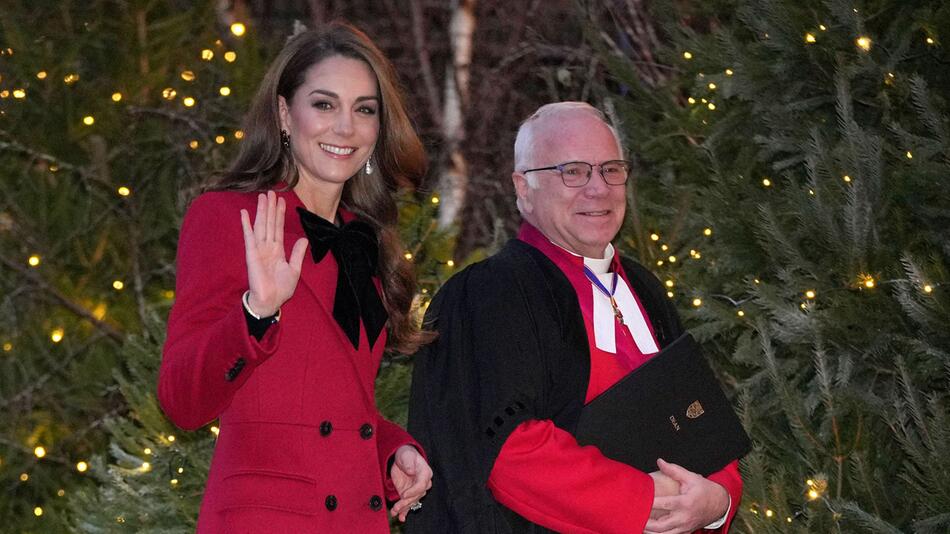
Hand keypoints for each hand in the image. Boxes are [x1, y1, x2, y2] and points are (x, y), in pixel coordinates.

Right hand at [240, 191, 308, 315]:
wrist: (271, 301)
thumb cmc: (281, 288)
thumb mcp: (294, 269)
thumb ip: (298, 253)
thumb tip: (304, 239)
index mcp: (277, 250)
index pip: (278, 228)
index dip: (279, 214)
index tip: (281, 201)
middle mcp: (267, 247)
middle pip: (269, 223)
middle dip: (270, 207)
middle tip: (271, 192)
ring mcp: (259, 250)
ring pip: (261, 226)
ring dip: (261, 211)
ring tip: (262, 196)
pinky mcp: (252, 254)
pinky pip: (249, 237)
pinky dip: (246, 225)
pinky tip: (244, 213)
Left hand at [389, 445, 432, 521]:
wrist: (403, 458)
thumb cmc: (406, 455)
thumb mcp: (406, 456)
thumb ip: (408, 463)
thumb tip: (411, 471)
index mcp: (425, 473)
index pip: (422, 485)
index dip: (413, 491)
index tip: (404, 494)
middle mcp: (423, 483)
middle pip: (417, 495)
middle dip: (406, 502)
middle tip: (397, 506)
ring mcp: (416, 489)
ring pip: (412, 501)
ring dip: (403, 508)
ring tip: (395, 512)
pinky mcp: (409, 494)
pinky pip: (409, 503)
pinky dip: (405, 511)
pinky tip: (401, 517)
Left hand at [644, 459, 728, 533]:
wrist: (720, 503)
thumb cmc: (704, 489)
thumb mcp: (691, 477)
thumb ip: (673, 470)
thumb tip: (659, 461)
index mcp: (685, 503)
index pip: (664, 504)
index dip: (651, 503)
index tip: (639, 500)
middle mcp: (684, 518)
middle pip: (662, 525)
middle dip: (647, 523)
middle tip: (635, 516)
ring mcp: (685, 527)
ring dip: (651, 532)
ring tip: (639, 526)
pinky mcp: (686, 532)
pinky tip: (649, 531)